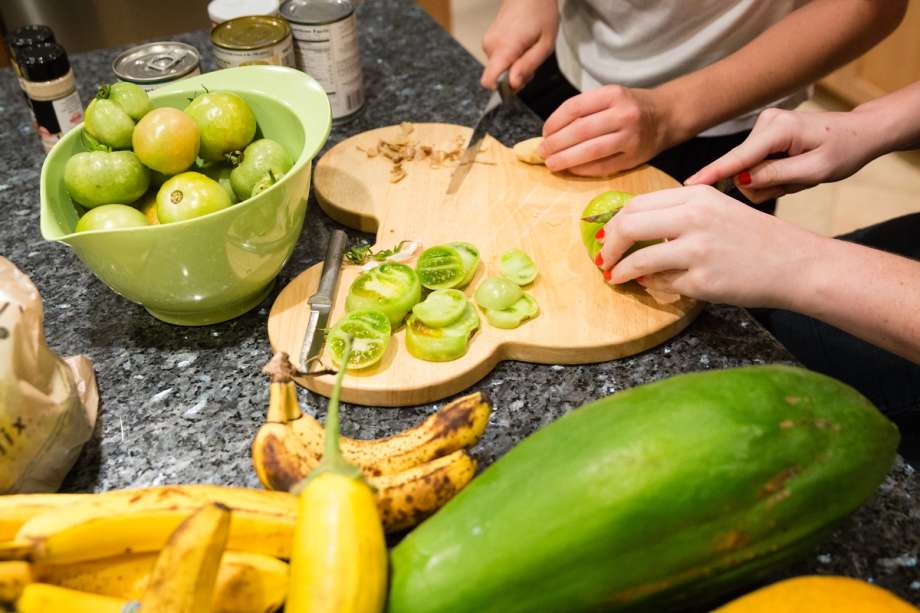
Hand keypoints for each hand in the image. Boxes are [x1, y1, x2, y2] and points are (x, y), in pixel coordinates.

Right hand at [480, 0, 557, 90]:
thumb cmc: (540, 13)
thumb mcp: (545, 44)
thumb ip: (528, 66)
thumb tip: (513, 85)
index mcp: (503, 48)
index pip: (488, 81)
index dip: (502, 89)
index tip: (518, 82)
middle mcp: (490, 46)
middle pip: (498, 77)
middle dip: (516, 75)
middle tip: (532, 58)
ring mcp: (488, 42)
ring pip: (500, 68)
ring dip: (515, 65)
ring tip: (528, 48)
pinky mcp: (489, 40)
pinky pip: (499, 58)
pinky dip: (511, 57)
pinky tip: (522, 44)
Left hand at [538, 86, 669, 175]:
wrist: (665, 116)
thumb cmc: (629, 107)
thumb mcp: (609, 97)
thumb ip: (584, 110)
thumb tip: (550, 133)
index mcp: (613, 94)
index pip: (574, 108)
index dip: (554, 122)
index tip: (544, 133)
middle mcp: (623, 114)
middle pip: (580, 131)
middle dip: (555, 144)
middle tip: (542, 152)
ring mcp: (630, 137)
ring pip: (590, 150)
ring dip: (566, 159)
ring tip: (551, 164)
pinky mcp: (634, 157)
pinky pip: (603, 166)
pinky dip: (583, 169)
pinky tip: (571, 169)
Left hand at [595, 186, 825, 307]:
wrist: (795, 263)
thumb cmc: (752, 238)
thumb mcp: (715, 210)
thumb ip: (675, 213)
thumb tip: (627, 230)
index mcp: (696, 195)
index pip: (636, 204)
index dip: (613, 223)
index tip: (604, 236)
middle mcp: (695, 217)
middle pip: (628, 226)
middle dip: (608, 246)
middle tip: (603, 259)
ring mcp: (698, 249)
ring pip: (639, 260)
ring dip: (621, 271)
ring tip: (616, 277)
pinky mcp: (703, 280)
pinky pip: (661, 284)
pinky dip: (652, 285)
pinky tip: (654, 284)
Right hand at [685, 107, 883, 202]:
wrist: (860, 133)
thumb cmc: (844, 151)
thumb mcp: (815, 171)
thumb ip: (776, 175)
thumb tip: (742, 180)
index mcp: (779, 129)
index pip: (739, 157)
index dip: (713, 173)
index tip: (689, 184)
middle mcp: (765, 122)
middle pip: (742, 168)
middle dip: (764, 184)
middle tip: (796, 182)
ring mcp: (763, 126)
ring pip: (747, 169)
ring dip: (770, 180)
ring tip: (797, 174)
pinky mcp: (763, 134)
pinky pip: (754, 164)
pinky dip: (771, 173)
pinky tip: (792, 168)